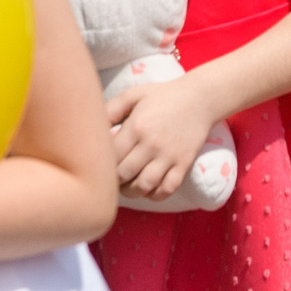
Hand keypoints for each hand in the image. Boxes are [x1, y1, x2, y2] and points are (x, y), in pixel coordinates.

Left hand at [106, 76, 219, 201]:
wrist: (200, 98)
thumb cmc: (162, 96)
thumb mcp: (133, 95)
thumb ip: (110, 110)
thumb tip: (90, 127)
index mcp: (136, 127)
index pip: (111, 157)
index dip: (101, 165)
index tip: (98, 165)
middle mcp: (152, 144)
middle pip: (124, 175)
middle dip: (113, 181)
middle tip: (110, 179)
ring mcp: (169, 156)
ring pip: (144, 186)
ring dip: (131, 192)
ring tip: (127, 186)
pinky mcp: (184, 164)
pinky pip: (167, 189)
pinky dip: (155, 195)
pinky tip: (148, 188)